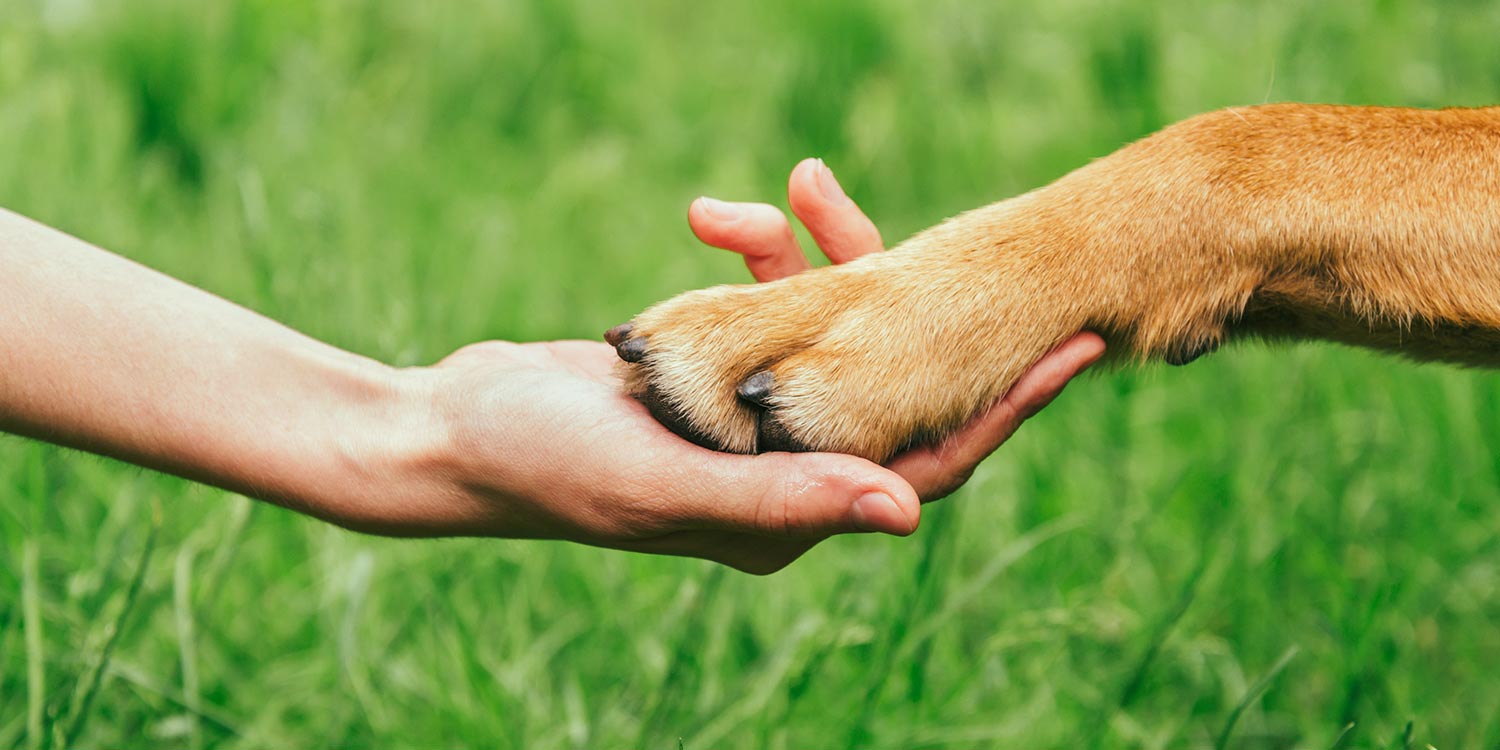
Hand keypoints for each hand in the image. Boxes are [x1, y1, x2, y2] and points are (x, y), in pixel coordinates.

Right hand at [388, 160, 1102, 572]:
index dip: (1006, 407)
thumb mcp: (669, 483)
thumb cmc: (550, 467)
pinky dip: (753, 257)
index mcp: (792, 514)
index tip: (1077, 346)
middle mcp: (783, 471)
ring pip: (829, 330)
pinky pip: (768, 306)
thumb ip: (788, 497)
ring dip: (814, 257)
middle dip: (914, 301)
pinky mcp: (713, 372)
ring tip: (790, 187)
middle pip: (890, 384)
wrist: (456, 429)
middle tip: (964, 235)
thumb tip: (912, 513)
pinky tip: (715, 217)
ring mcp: (748, 418)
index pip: (930, 461)